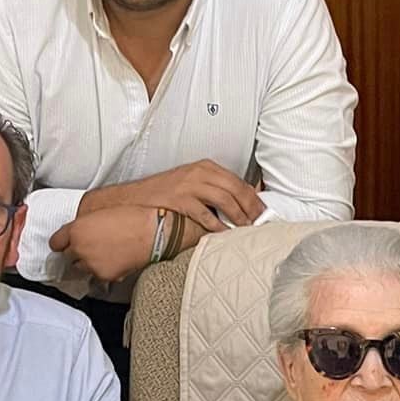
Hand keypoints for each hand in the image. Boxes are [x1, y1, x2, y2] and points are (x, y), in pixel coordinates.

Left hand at [49, 206, 158, 283]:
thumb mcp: (101, 213)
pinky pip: (96, 275)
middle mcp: (80, 248)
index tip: (64, 243)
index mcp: (77, 229)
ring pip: (80, 267)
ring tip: (105, 252)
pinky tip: (114, 259)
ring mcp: (91, 264)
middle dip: (76, 252)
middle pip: (67, 256)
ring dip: (88, 262)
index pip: (56, 242)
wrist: (152, 233)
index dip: (62, 242)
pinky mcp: (103, 275)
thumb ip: (84, 225)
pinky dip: (102, 270)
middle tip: (91, 246)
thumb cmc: (132, 219)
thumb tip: (77, 234)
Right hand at [76, 160, 264, 233]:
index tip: (264, 210)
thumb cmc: (166, 194)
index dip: (254, 197)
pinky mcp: (180, 199)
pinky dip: (216, 224)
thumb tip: (240, 203)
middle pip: (235, 189)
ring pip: (224, 199)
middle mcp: (200, 173)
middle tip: (260, 221)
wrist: (136, 199)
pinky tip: (223, 233)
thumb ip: (214, 189)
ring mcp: (189, 185)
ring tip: (246, 228)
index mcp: (206, 167)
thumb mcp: (192, 184)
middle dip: (251, 207)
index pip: (237, 181)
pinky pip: (204, 213)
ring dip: (238, 216)